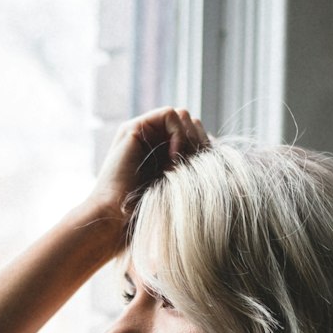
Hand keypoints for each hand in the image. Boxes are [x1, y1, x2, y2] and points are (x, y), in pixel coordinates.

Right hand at [86, 106, 208, 237]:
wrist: (115, 218)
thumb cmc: (146, 213)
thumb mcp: (178, 187)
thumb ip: (192, 167)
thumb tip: (217, 149)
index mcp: (163, 153)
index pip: (195, 135)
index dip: (205, 148)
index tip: (206, 171)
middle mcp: (151, 139)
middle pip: (191, 123)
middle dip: (199, 141)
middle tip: (196, 166)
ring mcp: (142, 132)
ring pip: (182, 116)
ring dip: (189, 137)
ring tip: (183, 163)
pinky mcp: (133, 128)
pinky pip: (169, 115)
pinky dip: (178, 132)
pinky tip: (174, 156)